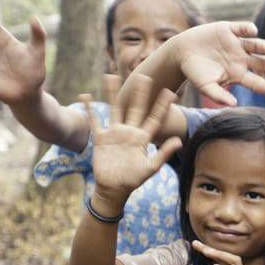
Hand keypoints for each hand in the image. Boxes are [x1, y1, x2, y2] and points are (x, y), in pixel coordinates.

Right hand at [85, 74, 181, 202]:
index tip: (171, 91)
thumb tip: (178, 140)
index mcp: (143, 138)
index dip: (162, 106)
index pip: (155, 118)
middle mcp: (130, 132)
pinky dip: (89, 109)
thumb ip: (164, 153)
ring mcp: (115, 133)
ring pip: (115, 109)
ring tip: (111, 76)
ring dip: (112, 93)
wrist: (114, 188)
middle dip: (140, 93)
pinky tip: (86, 95)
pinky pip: (94, 120)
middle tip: (145, 76)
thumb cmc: (133, 180)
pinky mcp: (101, 138)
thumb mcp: (151, 167)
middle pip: (135, 108)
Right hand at [168, 21, 264, 104]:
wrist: (181, 52)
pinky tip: (252, 31)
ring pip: (255, 45)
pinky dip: (248, 29)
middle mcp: (241, 59)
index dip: (264, 86)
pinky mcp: (229, 30)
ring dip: (263, 46)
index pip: (255, 81)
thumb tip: (233, 104)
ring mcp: (237, 44)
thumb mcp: (205, 86)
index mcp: (238, 74)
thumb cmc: (194, 72)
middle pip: (262, 62)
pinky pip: (242, 28)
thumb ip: (218, 95)